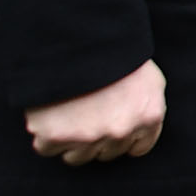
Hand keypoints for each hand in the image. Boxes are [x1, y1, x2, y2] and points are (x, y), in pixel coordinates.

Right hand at [26, 59, 165, 163]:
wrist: (79, 39)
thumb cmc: (115, 54)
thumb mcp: (149, 78)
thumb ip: (149, 106)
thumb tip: (141, 129)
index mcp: (148, 117)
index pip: (137, 148)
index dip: (123, 138)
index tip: (111, 128)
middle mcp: (121, 131)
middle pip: (106, 154)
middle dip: (97, 138)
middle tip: (86, 115)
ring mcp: (88, 136)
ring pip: (77, 157)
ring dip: (71, 141)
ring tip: (67, 113)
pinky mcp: (56, 137)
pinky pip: (46, 148)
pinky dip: (45, 135)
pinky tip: (49, 114)